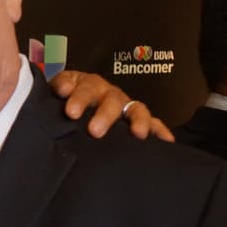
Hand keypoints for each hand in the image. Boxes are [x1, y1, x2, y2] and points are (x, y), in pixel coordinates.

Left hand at [49, 70, 173, 141]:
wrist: (75, 105)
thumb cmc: (66, 99)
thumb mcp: (59, 90)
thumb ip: (59, 87)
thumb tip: (62, 89)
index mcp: (89, 85)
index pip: (84, 88)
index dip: (79, 99)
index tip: (71, 112)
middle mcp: (110, 94)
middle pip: (112, 101)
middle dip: (105, 115)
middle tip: (95, 131)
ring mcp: (126, 106)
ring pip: (136, 110)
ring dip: (138, 121)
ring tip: (138, 134)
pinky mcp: (138, 120)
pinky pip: (154, 123)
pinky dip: (161, 131)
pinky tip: (168, 141)